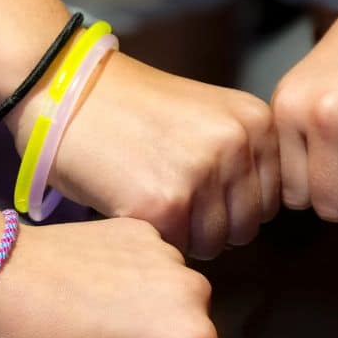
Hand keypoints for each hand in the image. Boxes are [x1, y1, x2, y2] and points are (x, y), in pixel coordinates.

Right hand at [11, 52, 278, 259]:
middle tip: (169, 195)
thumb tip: (260, 214)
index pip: (272, 198)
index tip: (197, 185)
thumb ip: (244, 157)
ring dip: (184, 235)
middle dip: (212, 223)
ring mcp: (203, 174)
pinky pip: (178, 249)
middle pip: (248, 226)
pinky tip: (132, 204)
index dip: (233, 203)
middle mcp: (239, 145)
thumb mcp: (209, 117)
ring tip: (150, 197)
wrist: (65, 89)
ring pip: (216, 244)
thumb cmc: (134, 110)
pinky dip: (155, 237)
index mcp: (257, 122)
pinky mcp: (165, 204)